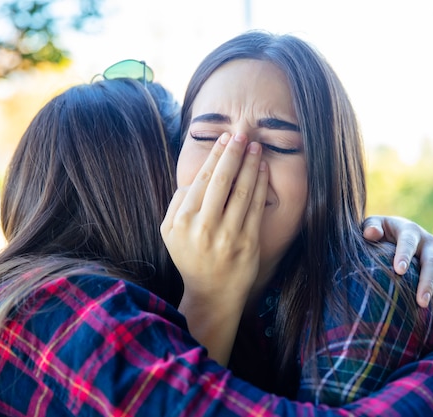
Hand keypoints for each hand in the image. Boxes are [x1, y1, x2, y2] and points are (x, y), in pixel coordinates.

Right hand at [161, 132, 267, 364]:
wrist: (212, 292)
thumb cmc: (190, 256)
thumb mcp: (170, 232)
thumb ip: (177, 203)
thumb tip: (195, 177)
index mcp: (182, 221)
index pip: (202, 180)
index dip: (216, 156)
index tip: (224, 139)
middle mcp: (204, 227)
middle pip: (222, 180)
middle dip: (234, 153)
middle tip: (242, 133)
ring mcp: (228, 235)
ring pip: (242, 191)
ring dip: (250, 164)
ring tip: (255, 146)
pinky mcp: (248, 242)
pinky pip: (256, 207)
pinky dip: (260, 185)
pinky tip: (262, 169)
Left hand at [363, 215, 432, 324]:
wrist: (399, 231)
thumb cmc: (382, 231)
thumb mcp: (374, 224)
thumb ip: (371, 227)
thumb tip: (371, 233)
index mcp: (411, 231)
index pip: (408, 242)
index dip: (404, 255)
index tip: (399, 270)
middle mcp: (430, 243)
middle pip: (432, 264)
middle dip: (428, 283)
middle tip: (421, 302)